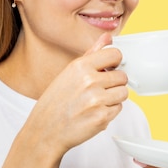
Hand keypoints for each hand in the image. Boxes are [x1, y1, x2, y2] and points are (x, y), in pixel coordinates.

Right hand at [23, 33, 128, 155]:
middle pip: (122, 76)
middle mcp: (89, 81)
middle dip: (113, 84)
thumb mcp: (69, 73)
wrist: (44, 130)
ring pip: (123, 93)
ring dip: (113, 98)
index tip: (109, 69)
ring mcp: (97, 100)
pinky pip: (119, 109)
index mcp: (80, 66)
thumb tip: (108, 38)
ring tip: (96, 102)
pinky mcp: (102, 117)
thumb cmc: (55, 102)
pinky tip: (93, 113)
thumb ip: (91, 54)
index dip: (115, 62)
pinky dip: (109, 112)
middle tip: (98, 91)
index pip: (115, 54)